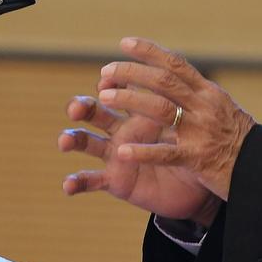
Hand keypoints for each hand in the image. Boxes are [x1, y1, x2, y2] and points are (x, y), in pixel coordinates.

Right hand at [59, 91, 218, 223]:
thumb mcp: (187, 123)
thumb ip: (179, 102)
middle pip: (95, 111)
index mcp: (139, 110)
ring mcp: (115, 154)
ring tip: (64, 141)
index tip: (105, 78)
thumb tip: (177, 76)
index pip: (118, 88)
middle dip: (83, 106)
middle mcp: (121, 129)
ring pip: (87, 142)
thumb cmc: (191, 147)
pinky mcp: (115, 179)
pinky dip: (77, 182)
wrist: (197, 185)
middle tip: (77, 108)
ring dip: (72, 139)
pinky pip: (92, 180)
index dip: (108, 82)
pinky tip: (67, 185)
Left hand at [97, 37, 255, 201]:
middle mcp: (205, 106)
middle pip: (162, 81)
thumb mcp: (222, 108)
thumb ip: (197, 95)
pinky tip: (123, 151)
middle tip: (105, 72)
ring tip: (105, 97)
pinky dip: (144, 151)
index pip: (175, 64)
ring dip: (130, 100)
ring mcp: (201, 131)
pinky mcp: (199, 158)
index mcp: (208, 92)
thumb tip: (170, 76)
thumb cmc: (240, 140)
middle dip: (131, 73)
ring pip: (161, 109)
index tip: (125, 43)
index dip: (149, 51)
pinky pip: (167, 153)